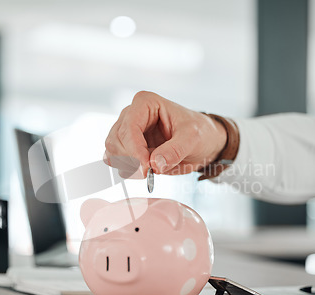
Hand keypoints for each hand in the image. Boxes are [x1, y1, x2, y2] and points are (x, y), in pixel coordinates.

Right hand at [104, 91, 226, 177]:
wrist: (203, 142)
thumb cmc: (199, 132)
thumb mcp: (193, 139)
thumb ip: (174, 151)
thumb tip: (155, 164)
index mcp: (146, 103)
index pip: (129, 127)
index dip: (135, 151)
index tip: (147, 168)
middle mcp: (131, 114)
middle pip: (116, 140)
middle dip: (131, 160)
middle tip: (150, 172)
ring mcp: (126, 130)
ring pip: (112, 151)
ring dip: (128, 166)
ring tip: (150, 170)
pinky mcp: (126, 146)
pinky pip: (115, 160)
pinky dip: (127, 169)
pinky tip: (143, 170)